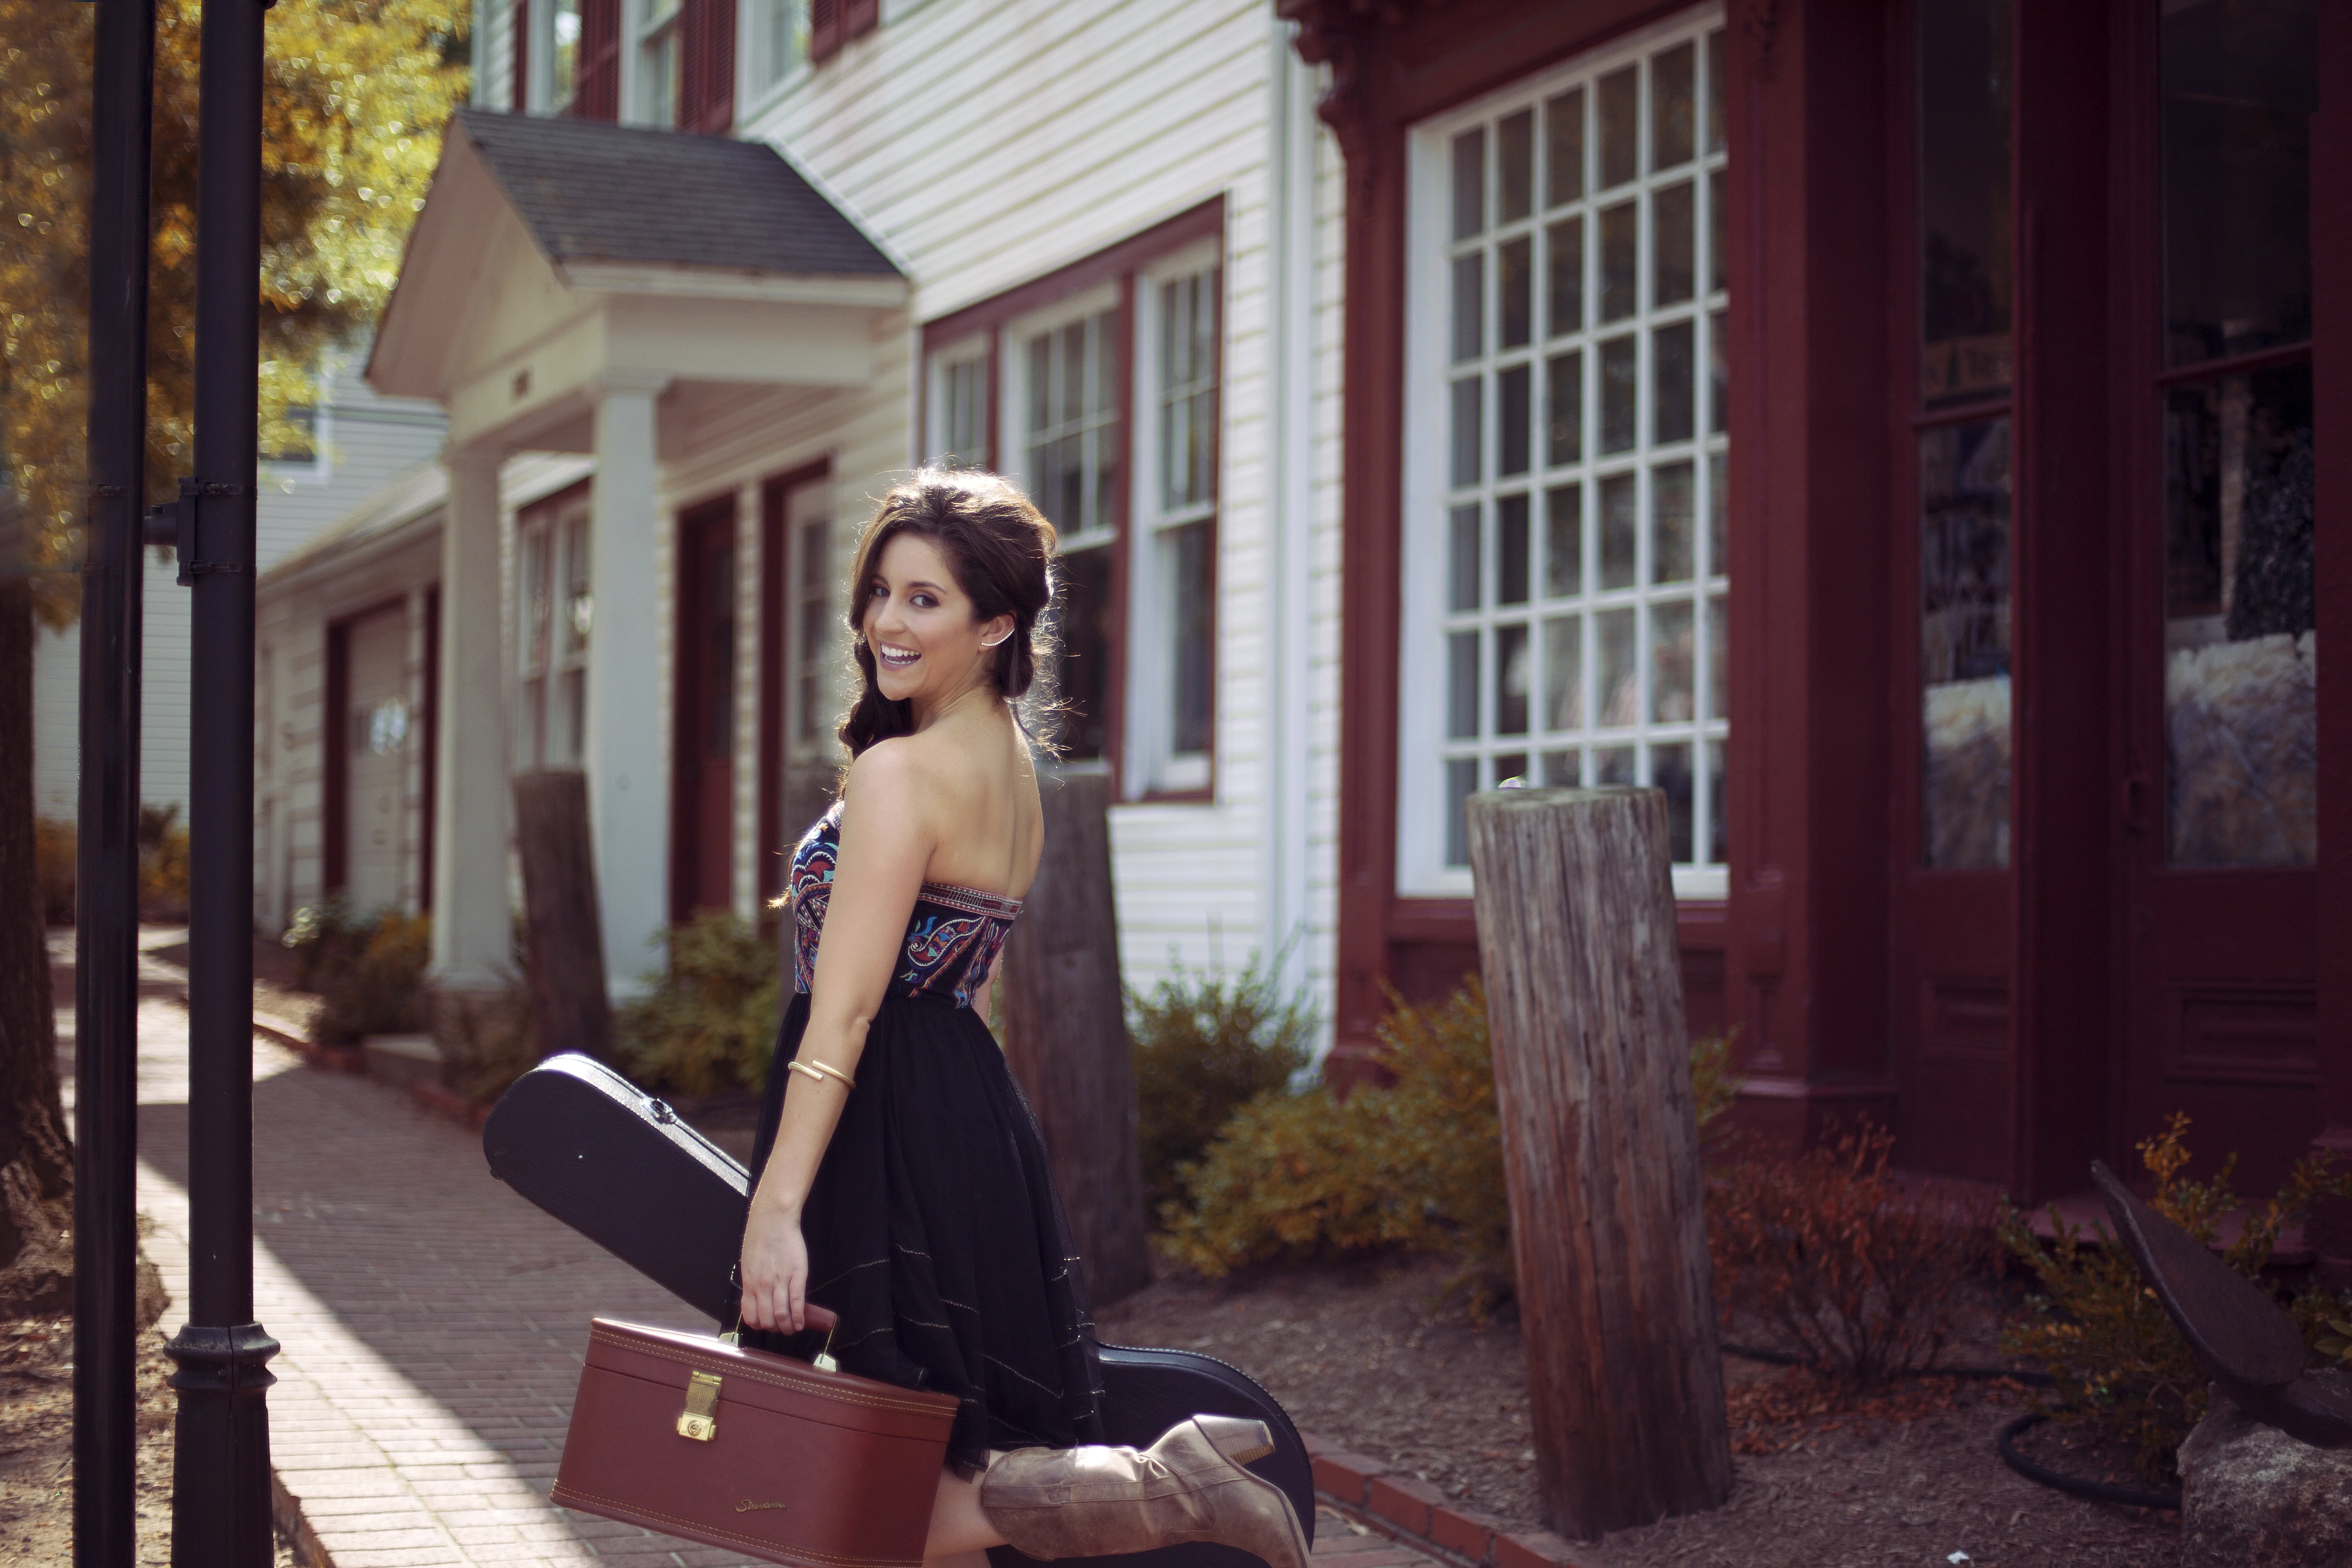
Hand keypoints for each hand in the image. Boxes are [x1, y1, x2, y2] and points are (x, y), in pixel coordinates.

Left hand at [739, 1200, 809, 1333]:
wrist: (773, 1220)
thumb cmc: (760, 1238)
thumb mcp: (748, 1263)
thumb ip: (752, 1282)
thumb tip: (755, 1297)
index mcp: (749, 1284)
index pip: (751, 1316)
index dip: (759, 1325)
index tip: (766, 1325)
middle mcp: (762, 1286)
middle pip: (767, 1319)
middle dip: (775, 1329)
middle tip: (782, 1329)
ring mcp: (780, 1281)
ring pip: (782, 1315)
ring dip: (789, 1327)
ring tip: (793, 1329)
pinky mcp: (797, 1275)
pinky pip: (797, 1302)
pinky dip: (800, 1317)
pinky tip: (802, 1323)